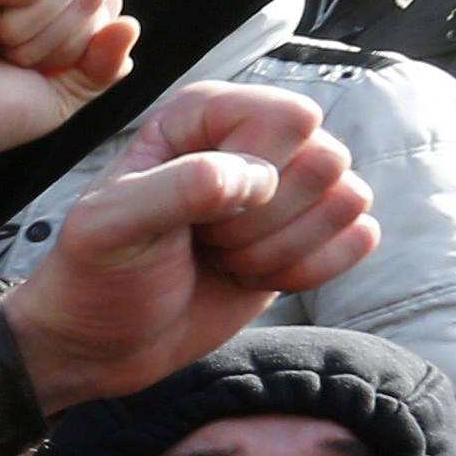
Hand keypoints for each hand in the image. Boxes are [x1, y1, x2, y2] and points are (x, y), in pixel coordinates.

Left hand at [2, 83, 376, 411]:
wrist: (102, 342)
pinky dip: (306, 272)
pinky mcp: (310, 232)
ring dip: (279, 250)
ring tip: (220, 257)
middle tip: (204, 241)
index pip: (289, 118)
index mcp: (204, 113)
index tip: (197, 212)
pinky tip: (251, 276)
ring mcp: (288, 185)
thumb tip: (256, 178)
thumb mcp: (108, 228)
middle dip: (262, 223)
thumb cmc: (95, 275)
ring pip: (348, 200)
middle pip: (327, 159)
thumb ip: (176, 189)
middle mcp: (256, 137)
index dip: (255, 174)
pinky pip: (360, 237)